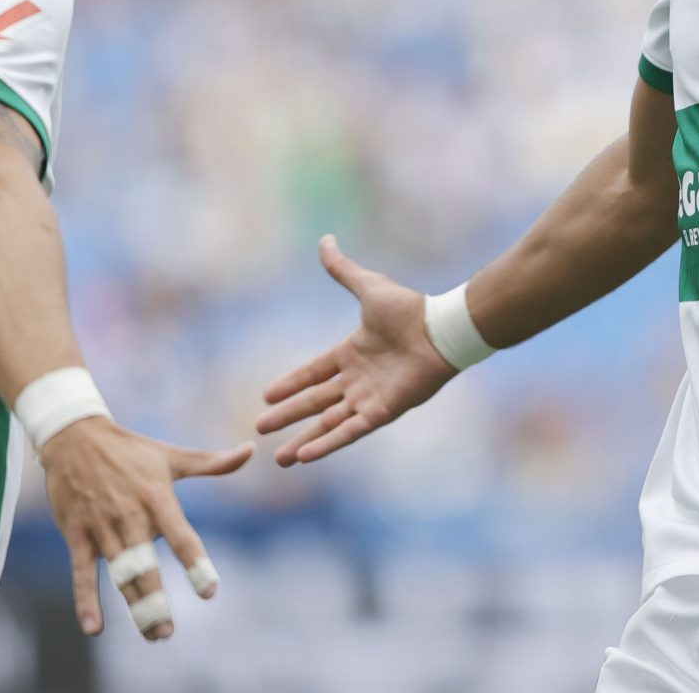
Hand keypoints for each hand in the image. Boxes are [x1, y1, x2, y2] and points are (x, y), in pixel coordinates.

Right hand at [39, 416, 253, 640]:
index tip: (209, 592)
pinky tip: (94, 628)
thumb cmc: (130, 449)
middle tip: (167, 632)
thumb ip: (212, 463)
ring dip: (134, 606)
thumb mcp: (172, 456)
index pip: (181, 537)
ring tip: (152, 634)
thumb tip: (251, 450)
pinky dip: (86, 601)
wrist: (75, 437)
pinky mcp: (77, 536)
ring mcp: (102, 528)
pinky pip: (82, 573)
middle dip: (156, 602)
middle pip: (146, 567)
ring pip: (119, 575)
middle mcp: (131, 517)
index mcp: (157, 499)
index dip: (195, 565)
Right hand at [255, 234, 457, 465]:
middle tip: (259, 429)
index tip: (266, 397)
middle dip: (288, 417)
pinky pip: (350, 431)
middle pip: (314, 403)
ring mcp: (369, 398)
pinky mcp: (382, 412)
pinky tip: (305, 456)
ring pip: (329, 424)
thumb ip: (343, 270)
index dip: (290, 385)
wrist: (439, 329)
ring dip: (304, 441)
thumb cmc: (409, 308)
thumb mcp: (368, 287)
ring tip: (280, 458)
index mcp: (352, 353)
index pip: (313, 373)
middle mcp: (358, 379)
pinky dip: (328, 443)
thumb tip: (325, 240)